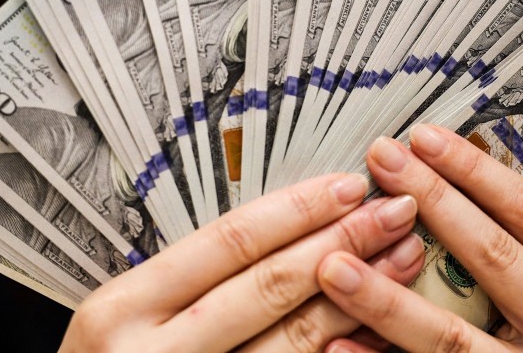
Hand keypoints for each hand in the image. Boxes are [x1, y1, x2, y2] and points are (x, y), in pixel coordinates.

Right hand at [58, 172, 423, 351]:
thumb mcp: (119, 321)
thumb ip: (184, 283)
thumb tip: (281, 230)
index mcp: (123, 309)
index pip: (227, 243)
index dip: (296, 210)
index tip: (349, 185)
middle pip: (269, 286)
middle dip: (342, 242)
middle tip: (396, 211)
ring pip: (293, 342)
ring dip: (358, 297)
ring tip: (403, 259)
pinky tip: (378, 333)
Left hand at [317, 124, 522, 352]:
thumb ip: (515, 249)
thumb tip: (436, 177)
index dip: (476, 171)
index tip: (423, 136)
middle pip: (495, 256)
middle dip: (432, 200)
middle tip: (380, 161)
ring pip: (452, 334)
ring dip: (386, 298)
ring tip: (334, 265)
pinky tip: (337, 342)